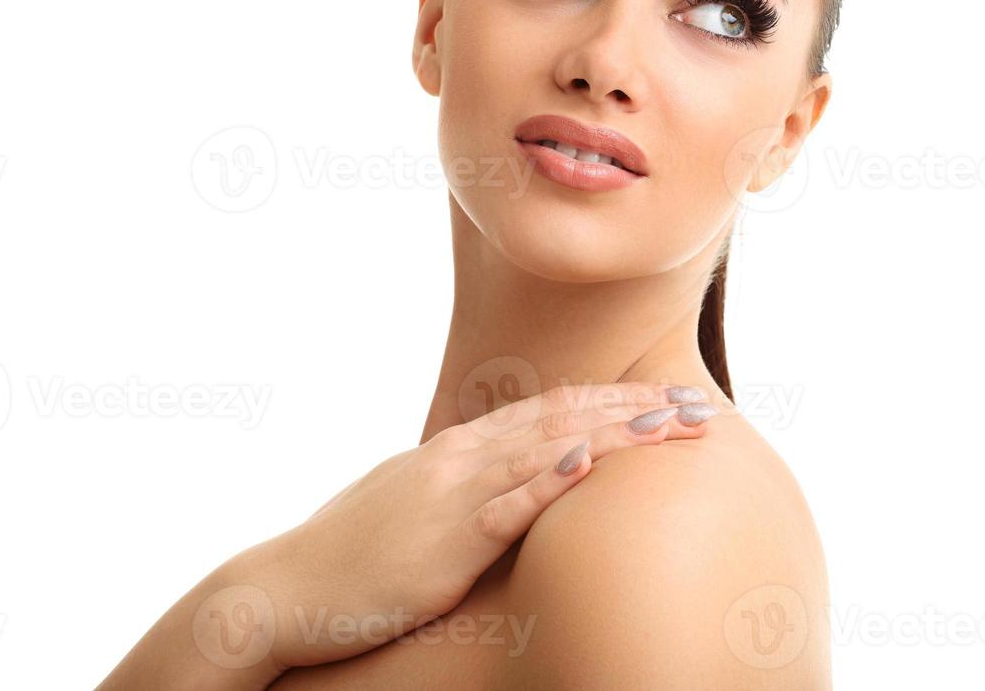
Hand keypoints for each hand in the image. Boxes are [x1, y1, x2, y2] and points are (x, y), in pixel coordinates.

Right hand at [230, 380, 717, 670]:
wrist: (285, 587)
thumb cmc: (353, 558)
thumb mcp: (418, 510)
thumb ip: (468, 493)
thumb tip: (512, 491)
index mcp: (460, 451)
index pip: (551, 410)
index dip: (615, 399)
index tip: (669, 396)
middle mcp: (462, 458)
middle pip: (564, 417)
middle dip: (636, 408)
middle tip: (699, 403)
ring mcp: (452, 493)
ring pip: (545, 448)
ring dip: (612, 432)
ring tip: (669, 422)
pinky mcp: (442, 539)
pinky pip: (501, 505)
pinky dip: (545, 480)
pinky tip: (583, 463)